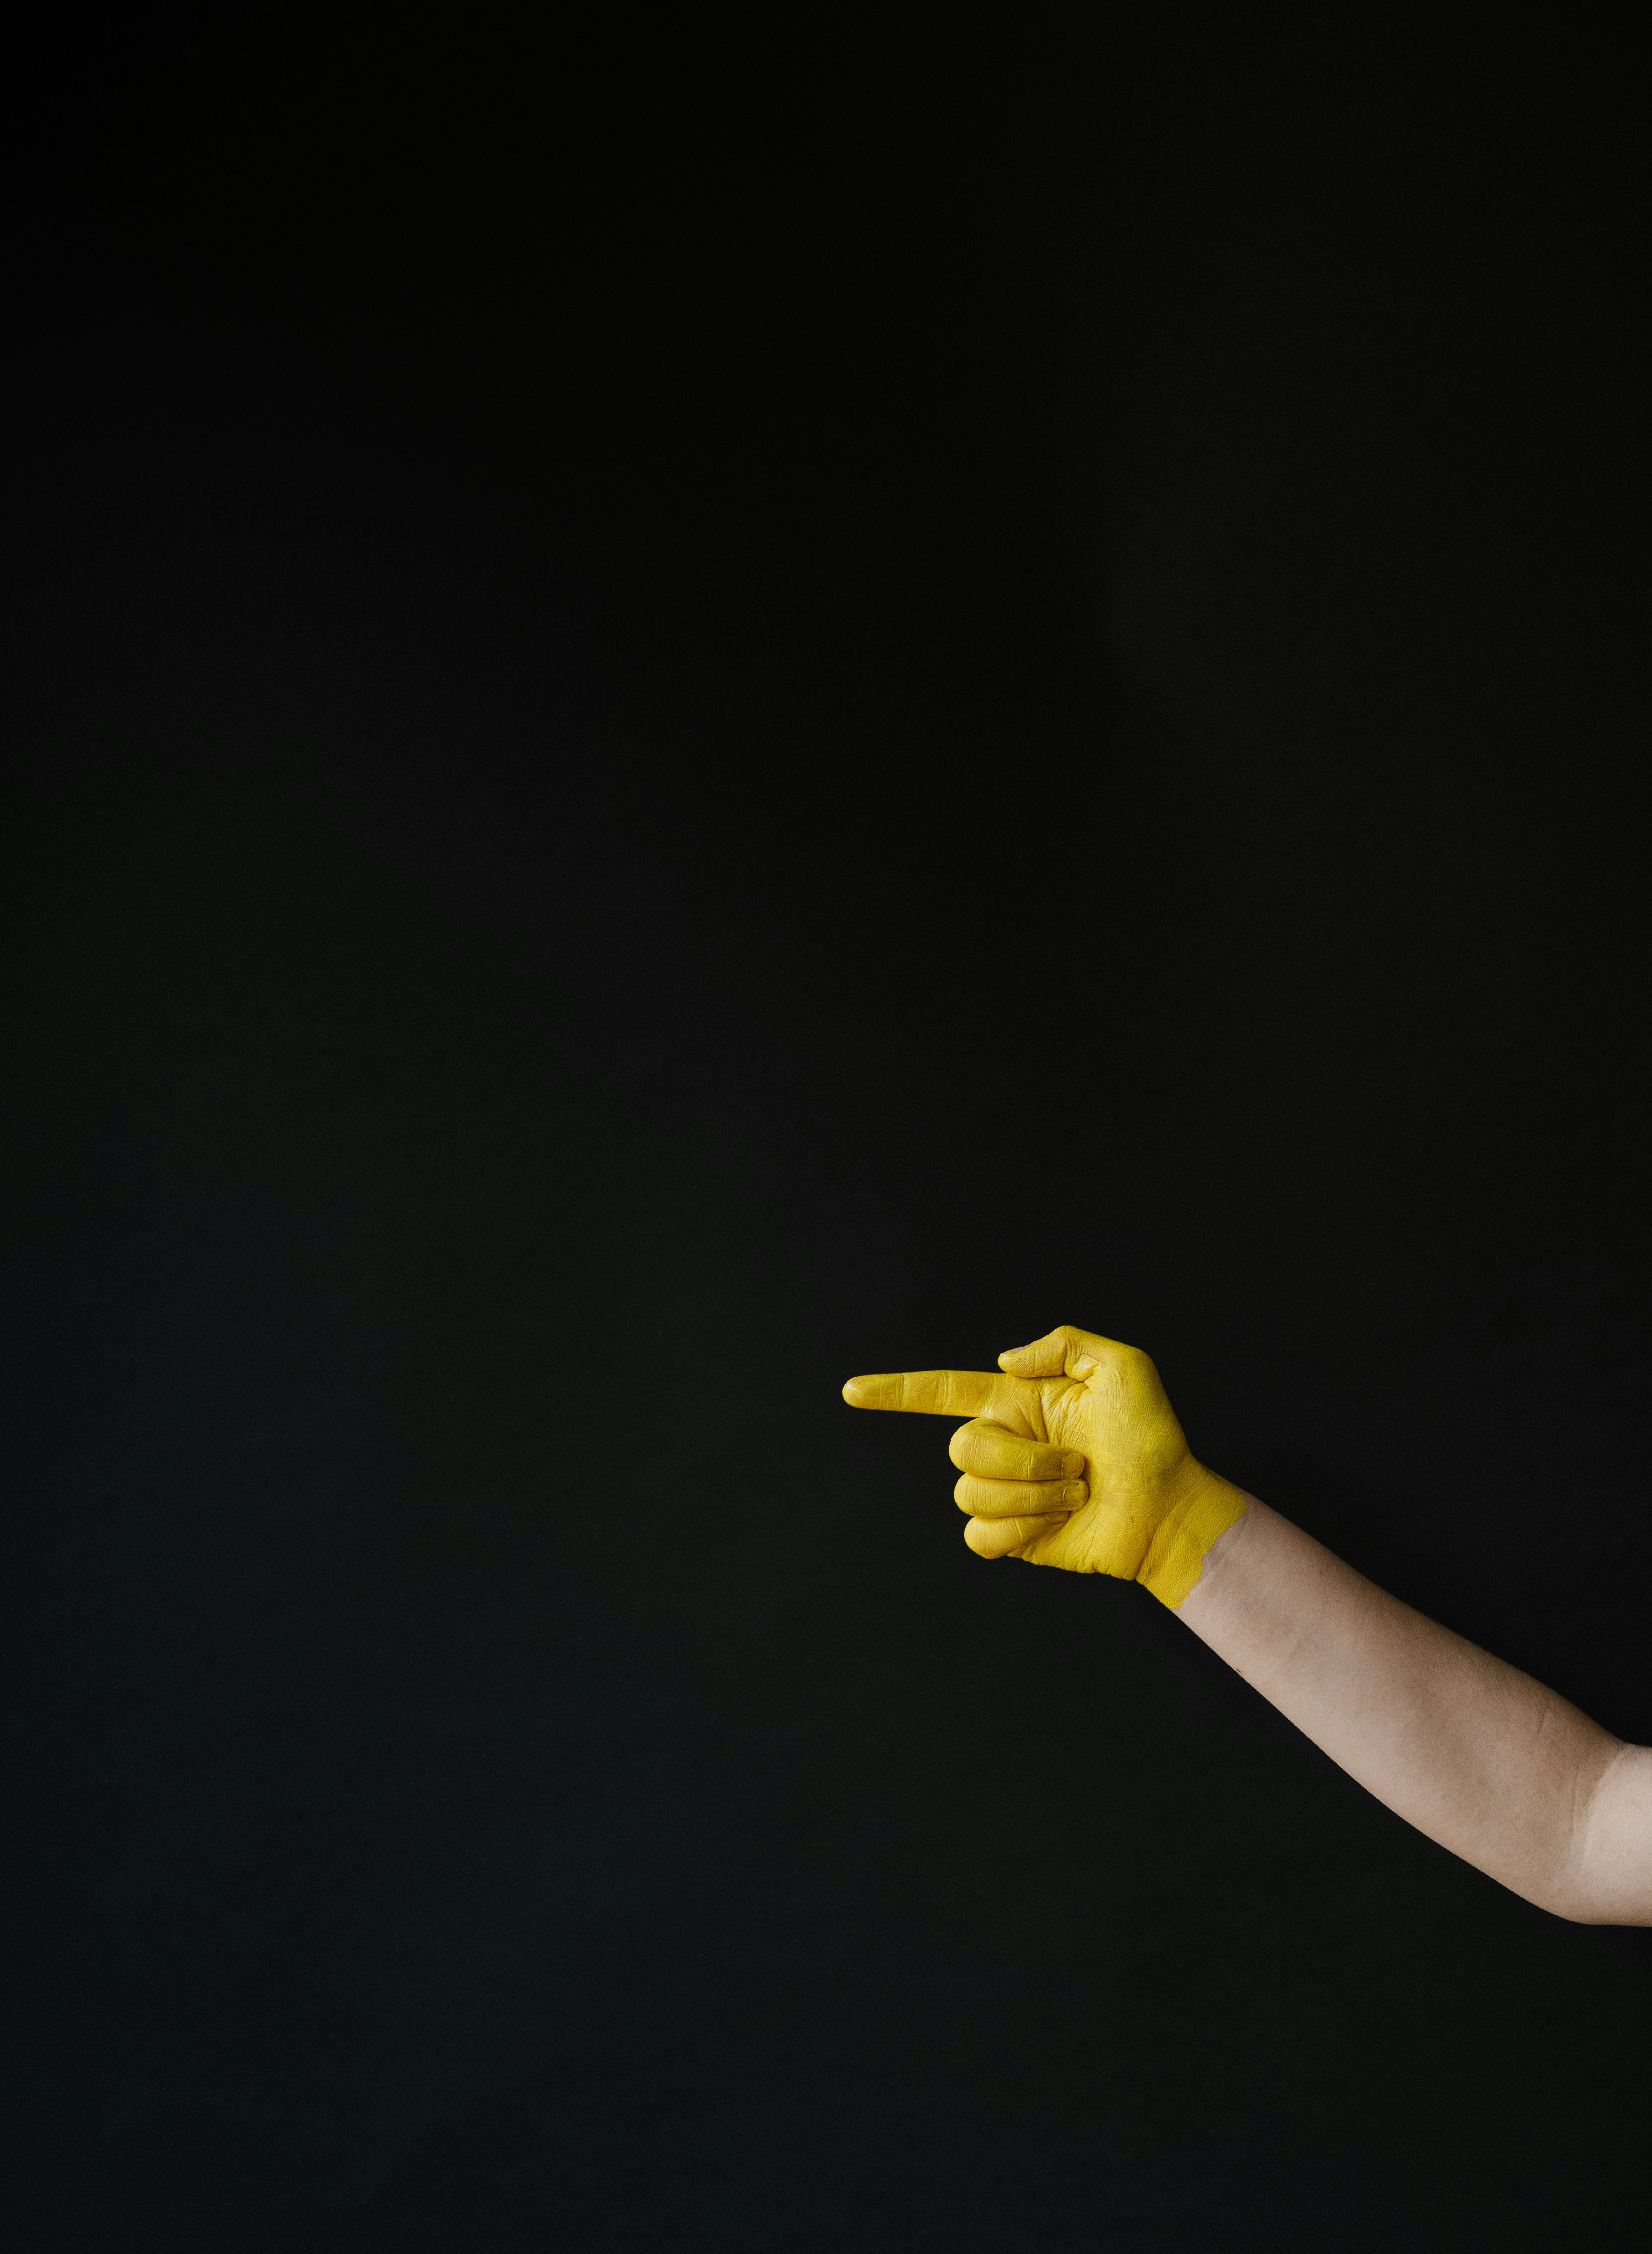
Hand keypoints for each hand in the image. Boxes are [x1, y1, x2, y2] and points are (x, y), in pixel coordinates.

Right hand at [842, 1323, 1244, 1606]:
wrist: (1169, 1508)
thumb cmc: (1153, 1438)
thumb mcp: (1122, 1367)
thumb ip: (1061, 1344)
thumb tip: (1000, 1364)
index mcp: (1018, 1404)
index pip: (941, 1392)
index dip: (895, 1392)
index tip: (852, 1391)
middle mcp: (1004, 1446)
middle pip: (962, 1448)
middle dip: (1023, 1459)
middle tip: (1079, 1465)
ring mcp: (1005, 1495)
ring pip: (971, 1493)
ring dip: (1033, 1495)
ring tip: (1078, 1493)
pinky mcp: (1012, 1537)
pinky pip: (979, 1535)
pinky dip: (1021, 1529)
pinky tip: (1057, 1523)